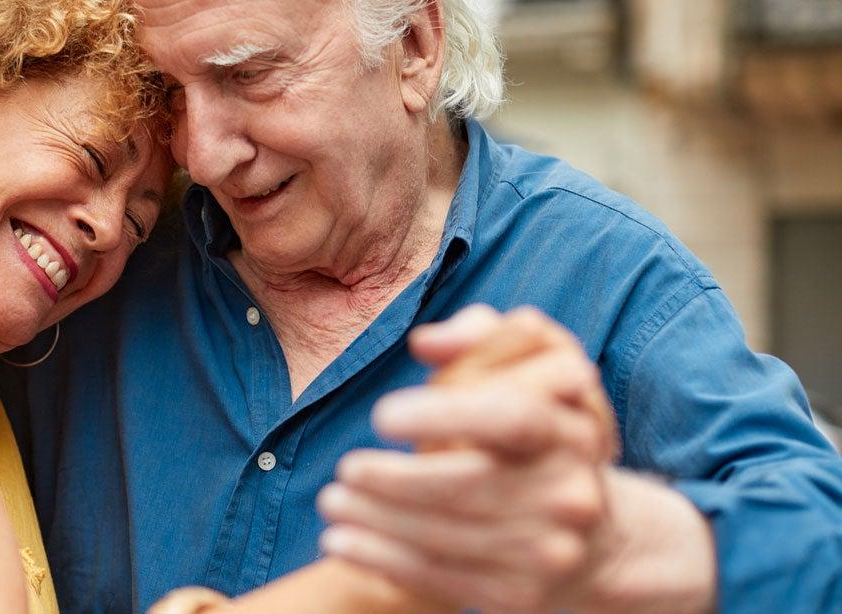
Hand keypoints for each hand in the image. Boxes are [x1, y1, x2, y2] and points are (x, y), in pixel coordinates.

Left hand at [319, 306, 616, 611]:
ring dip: (377, 521)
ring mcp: (551, 551)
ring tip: (331, 502)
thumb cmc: (536, 435)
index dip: (445, 414)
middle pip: (471, 486)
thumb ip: (480, 336)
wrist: (598, 538)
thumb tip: (425, 343)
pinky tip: (341, 541)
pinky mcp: (523, 597)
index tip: (381, 415)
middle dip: (397, 480)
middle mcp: (569, 492)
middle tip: (345, 468)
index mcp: (568, 427)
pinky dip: (383, 560)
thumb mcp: (529, 372)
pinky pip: (442, 580)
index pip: (512, 416)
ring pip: (448, 537)